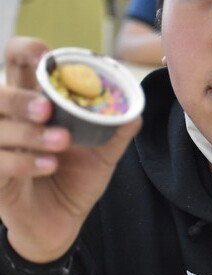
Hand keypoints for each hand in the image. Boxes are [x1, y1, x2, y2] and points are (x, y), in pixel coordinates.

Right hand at [0, 37, 141, 262]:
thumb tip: (135, 113)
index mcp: (35, 104)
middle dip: (20, 98)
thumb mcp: (101, 155)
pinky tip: (50, 165)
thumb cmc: (75, 180)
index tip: (45, 56)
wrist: (61, 224)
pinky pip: (0, 161)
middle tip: (47, 109)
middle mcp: (11, 122)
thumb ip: (116, 133)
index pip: (18, 63)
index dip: (26, 51)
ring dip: (28, 132)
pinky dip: (25, 161)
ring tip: (61, 142)